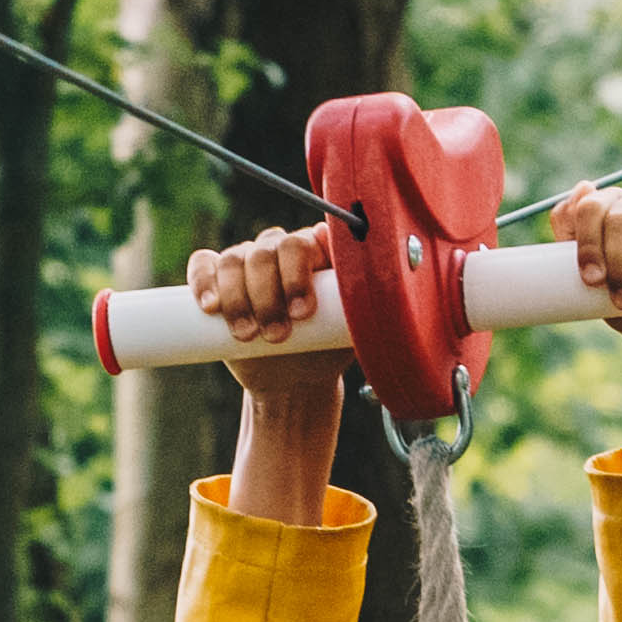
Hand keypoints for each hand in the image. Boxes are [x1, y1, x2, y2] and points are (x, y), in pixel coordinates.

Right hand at [188, 222, 353, 519]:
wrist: (295, 382)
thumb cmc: (327, 352)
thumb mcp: (356, 333)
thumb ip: (381, 317)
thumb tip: (418, 317)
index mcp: (320, 253)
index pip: (305, 239)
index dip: (300, 271)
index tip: (304, 312)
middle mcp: (284, 251)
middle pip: (267, 249)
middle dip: (269, 293)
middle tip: (278, 332)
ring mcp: (249, 264)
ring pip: (234, 258)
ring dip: (239, 298)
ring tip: (249, 336)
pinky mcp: (218, 281)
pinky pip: (204, 264)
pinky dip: (203, 281)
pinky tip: (210, 306)